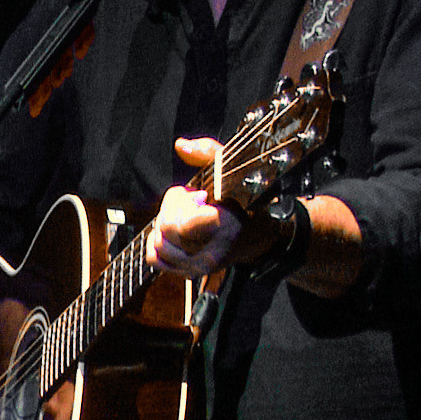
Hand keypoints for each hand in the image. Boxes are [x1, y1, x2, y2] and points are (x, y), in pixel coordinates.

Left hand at [146, 137, 280, 278]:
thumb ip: (208, 153)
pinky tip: (173, 231)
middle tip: (191, 201)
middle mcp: (210, 254)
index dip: (182, 201)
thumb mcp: (234, 171)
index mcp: (224, 229)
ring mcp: (199, 267)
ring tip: (185, 215)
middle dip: (172, 207)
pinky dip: (157, 243)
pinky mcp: (190, 273)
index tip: (201, 194)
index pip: (178, 224)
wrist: (264, 236)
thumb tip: (180, 146)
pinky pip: (155, 259)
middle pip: (165, 229)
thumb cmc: (249, 201)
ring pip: (157, 244)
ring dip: (165, 224)